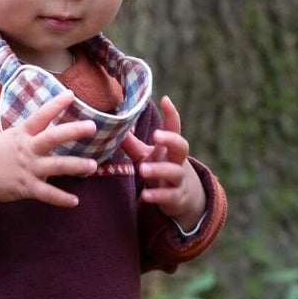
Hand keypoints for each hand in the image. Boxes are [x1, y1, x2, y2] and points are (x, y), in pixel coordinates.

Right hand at [0, 89, 98, 208]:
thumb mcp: (6, 139)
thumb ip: (27, 138)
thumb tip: (45, 137)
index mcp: (21, 134)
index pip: (40, 116)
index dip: (55, 105)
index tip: (71, 95)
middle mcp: (27, 149)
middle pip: (53, 138)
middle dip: (74, 131)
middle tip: (93, 127)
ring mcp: (27, 168)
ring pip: (56, 166)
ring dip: (77, 166)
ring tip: (93, 166)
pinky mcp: (25, 187)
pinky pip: (47, 194)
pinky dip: (61, 199)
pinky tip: (74, 201)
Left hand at [124, 95, 205, 227]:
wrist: (183, 198)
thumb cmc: (160, 169)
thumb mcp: (146, 156)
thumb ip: (132, 144)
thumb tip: (114, 127)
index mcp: (170, 148)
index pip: (174, 128)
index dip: (171, 114)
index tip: (165, 99)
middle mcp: (177, 161)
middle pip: (181, 146)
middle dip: (171, 139)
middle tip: (156, 135)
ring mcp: (178, 180)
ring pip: (174, 172)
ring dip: (159, 170)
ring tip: (143, 169)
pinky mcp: (176, 198)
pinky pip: (169, 196)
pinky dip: (157, 196)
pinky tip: (145, 195)